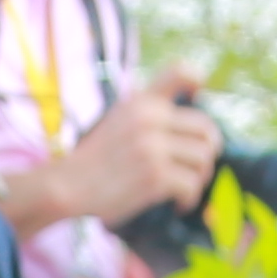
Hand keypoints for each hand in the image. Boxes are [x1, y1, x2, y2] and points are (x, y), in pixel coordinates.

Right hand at [22, 68, 218, 236]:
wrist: (68, 185)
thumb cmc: (94, 159)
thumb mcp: (118, 120)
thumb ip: (147, 113)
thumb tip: (186, 122)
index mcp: (142, 102)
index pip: (182, 73)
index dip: (200, 85)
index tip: (197, 103)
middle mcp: (151, 119)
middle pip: (206, 129)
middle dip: (209, 151)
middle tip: (197, 167)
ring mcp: (153, 147)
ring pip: (203, 158)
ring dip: (201, 178)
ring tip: (187, 188)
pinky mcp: (155, 175)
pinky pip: (191, 184)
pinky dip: (190, 198)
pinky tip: (179, 204)